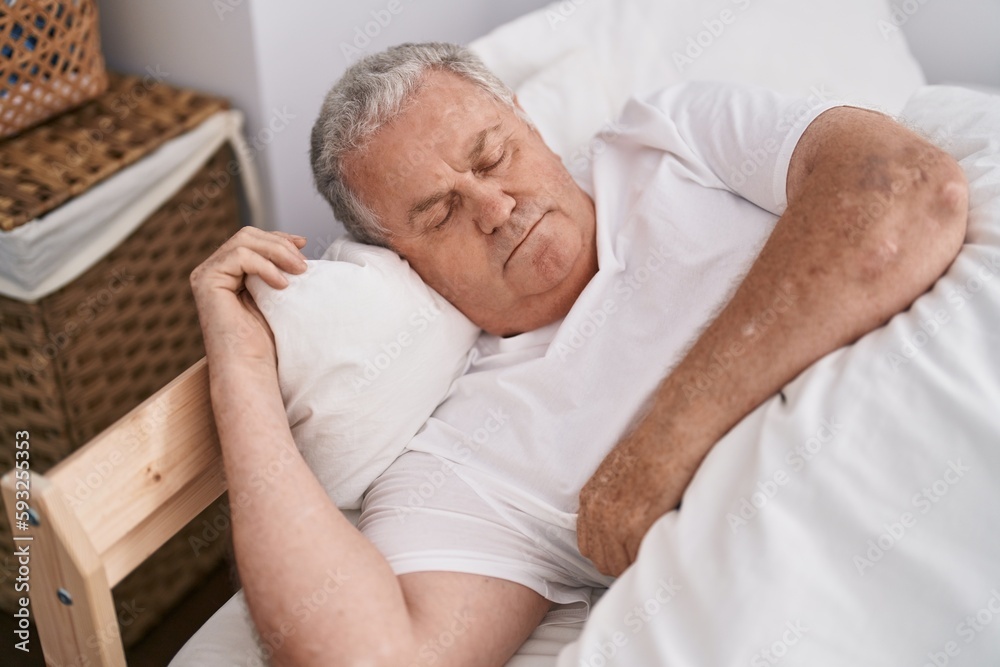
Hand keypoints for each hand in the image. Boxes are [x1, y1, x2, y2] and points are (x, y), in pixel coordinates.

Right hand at [190, 227, 307, 367]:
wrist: (251, 368)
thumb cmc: (268, 341)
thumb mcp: (278, 295)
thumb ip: (278, 269)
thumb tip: (298, 243)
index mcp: (230, 272)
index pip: (253, 240)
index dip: (278, 238)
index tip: (304, 244)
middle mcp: (214, 270)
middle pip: (247, 235)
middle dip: (279, 244)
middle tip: (303, 266)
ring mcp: (207, 274)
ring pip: (244, 241)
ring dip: (277, 252)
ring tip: (298, 272)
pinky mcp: (206, 281)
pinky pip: (239, 256)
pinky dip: (265, 265)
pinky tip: (281, 285)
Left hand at [577, 428, 693, 576]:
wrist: (668, 438)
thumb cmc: (652, 450)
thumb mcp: (617, 473)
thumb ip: (612, 498)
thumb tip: (625, 516)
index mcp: (590, 498)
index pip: (587, 544)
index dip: (607, 552)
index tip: (623, 554)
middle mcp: (597, 512)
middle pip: (601, 559)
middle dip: (620, 563)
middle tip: (641, 560)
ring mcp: (615, 522)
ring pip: (619, 564)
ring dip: (635, 563)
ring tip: (653, 556)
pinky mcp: (636, 526)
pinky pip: (638, 558)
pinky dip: (649, 559)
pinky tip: (661, 551)